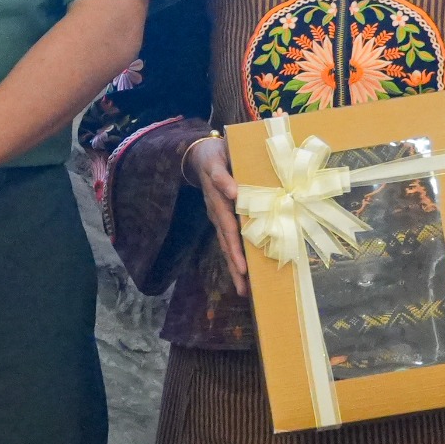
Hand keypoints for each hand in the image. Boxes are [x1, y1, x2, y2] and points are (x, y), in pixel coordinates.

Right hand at [183, 133, 249, 295]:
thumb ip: (222, 174)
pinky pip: (228, 241)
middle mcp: (216, 211)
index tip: (241, 261)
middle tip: (244, 284)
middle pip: (226, 241)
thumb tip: (234, 192)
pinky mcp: (221, 219)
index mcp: (217, 197)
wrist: (200, 155)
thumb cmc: (214, 154)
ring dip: (234, 267)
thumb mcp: (215, 157)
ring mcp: (217, 217)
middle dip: (235, 263)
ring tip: (244, 289)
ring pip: (226, 245)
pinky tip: (244, 276)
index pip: (226, 223)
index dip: (234, 242)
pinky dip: (235, 259)